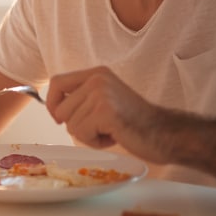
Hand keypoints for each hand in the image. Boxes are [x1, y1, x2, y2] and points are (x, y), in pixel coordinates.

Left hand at [45, 66, 167, 163]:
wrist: (164, 133)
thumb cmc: (132, 121)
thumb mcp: (103, 98)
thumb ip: (81, 97)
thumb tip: (52, 107)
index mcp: (96, 73)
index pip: (56, 83)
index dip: (51, 103)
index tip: (59, 117)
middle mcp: (97, 79)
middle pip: (60, 109)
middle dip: (75, 125)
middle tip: (100, 126)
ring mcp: (101, 94)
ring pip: (70, 125)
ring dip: (88, 135)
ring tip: (110, 130)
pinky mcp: (105, 112)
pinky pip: (81, 133)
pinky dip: (95, 142)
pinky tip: (114, 136)